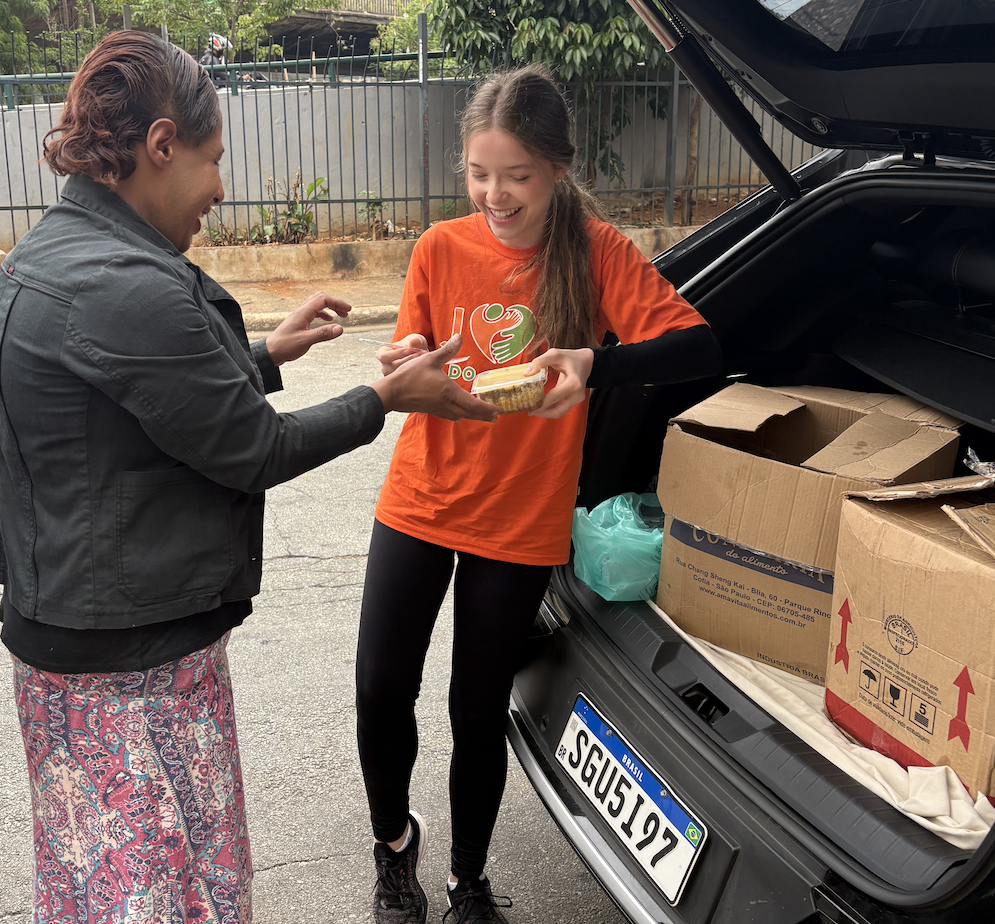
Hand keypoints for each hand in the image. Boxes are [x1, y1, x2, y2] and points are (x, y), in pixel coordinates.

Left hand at [264, 292, 350, 365]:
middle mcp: (301, 312)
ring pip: (317, 305)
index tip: (348, 310)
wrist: (270, 352)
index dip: (337, 303)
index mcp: (303, 313)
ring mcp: (299, 317)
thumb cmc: (284, 346)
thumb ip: (323, 334)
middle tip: (346, 312)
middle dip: (335, 303)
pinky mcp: (299, 323)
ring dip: (330, 307)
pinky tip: (328, 321)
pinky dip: (323, 314)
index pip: (323, 300)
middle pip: (320, 299)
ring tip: (341, 315)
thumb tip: (340, 328)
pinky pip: (313, 313)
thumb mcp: (305, 341)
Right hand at [371, 334, 497, 421]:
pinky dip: (458, 416)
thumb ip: (447, 350)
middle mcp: (446, 403)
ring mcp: (438, 408)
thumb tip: (459, 337)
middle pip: (469, 412)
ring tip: (482, 417)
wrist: (391, 393)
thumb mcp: (429, 359)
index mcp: (449, 391)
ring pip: (460, 415)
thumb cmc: (410, 376)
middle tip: (495, 417)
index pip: (472, 403)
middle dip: (483, 415)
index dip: (485, 408)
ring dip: (472, 416)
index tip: (496, 411)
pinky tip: (459, 416)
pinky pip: (449, 415)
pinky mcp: (431, 410)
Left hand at [526, 348, 593, 418]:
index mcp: (574, 383)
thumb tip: (526, 373)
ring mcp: (577, 399)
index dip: (540, 404)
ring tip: (533, 410)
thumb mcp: (555, 354)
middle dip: (542, 413)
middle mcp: (577, 394)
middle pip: (558, 411)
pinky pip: (561, 408)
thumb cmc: (570, 358)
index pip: (554, 397)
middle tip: (529, 411)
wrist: (586, 362)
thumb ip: (540, 362)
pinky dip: (550, 409)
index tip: (529, 407)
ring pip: (559, 412)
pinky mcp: (574, 401)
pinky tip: (541, 406)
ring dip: (545, 413)